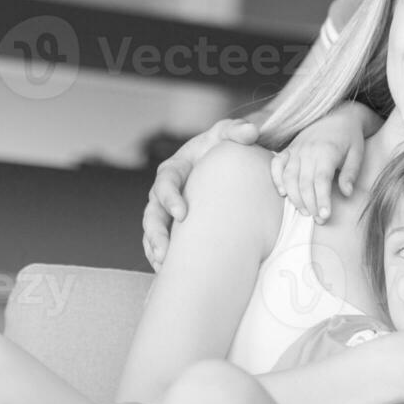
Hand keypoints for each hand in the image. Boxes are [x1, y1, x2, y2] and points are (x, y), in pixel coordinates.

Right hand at [141, 118, 259, 268]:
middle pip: (152, 213)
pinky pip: (162, 242)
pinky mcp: (173, 225)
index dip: (170, 198)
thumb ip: (238, 131)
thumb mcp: (229, 134)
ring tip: (163, 267)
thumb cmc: (224, 147)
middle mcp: (165, 191)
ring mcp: (167, 211)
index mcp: (175, 168)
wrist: (225, 162)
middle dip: (156, 233)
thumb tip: (251, 132)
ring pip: (153, 231)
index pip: (165, 182)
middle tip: (165, 252)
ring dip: (155, 249)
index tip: (182, 214)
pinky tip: (169, 272)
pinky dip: (163, 256)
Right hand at [269, 103, 371, 222]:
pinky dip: (276, 178)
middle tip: (318, 220)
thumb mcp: (357, 154)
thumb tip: (346, 193)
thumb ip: (351, 173)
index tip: (325, 216)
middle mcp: (308, 150)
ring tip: (304, 212)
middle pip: (304, 182)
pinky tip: (282, 193)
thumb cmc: (350, 138)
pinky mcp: (289, 149)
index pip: (321, 180)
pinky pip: (276, 164)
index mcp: (327, 151)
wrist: (339, 115)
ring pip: (289, 176)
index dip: (322, 200)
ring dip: (294, 197)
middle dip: (310, 204)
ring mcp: (296, 149)